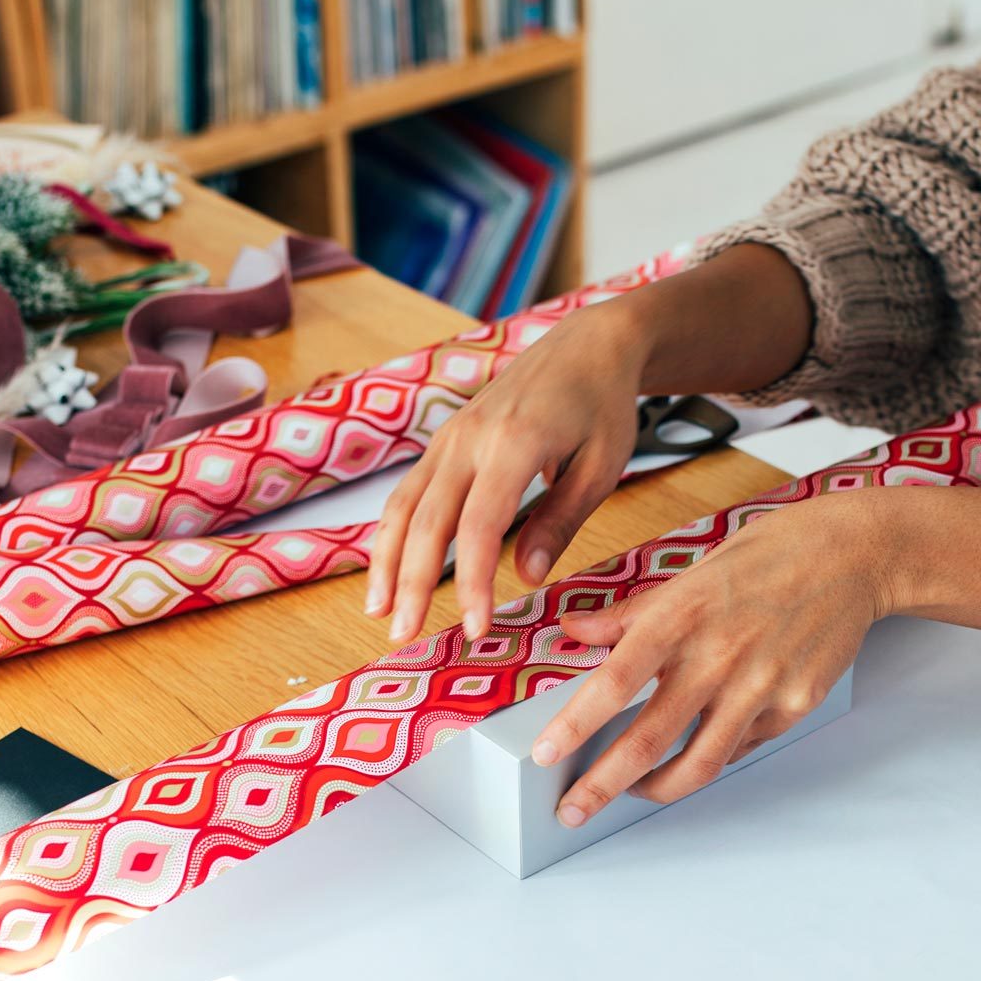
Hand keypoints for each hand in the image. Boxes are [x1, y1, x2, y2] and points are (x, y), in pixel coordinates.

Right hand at [366, 307, 645, 643]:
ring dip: (386, 562)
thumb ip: (560, 522)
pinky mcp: (444, 441)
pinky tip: (387, 570)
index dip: (472, 582)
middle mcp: (470, 439)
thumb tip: (525, 578)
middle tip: (404, 636)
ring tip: (379, 612)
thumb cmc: (602, 406)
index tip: (475, 629)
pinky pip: (407, 492)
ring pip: (403, 506)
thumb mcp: (600, 467)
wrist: (586, 344)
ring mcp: (450, 437)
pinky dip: (392, 534)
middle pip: (428, 522)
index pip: (480, 527)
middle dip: (412, 583)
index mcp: (515, 443)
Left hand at [530, 492, 891, 826]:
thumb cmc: (765, 559)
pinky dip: (712, 756)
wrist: (850, 556)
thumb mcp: (689, 576)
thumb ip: (629, 615)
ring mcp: (762, 685)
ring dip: (656, 789)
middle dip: (603, 785)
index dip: (577, 724)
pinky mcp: (795, 705)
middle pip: (649, 740)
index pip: (616, 682)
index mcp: (682, 616)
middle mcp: (719, 655)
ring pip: (700, 763)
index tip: (547, 755)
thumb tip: (571, 631)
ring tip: (632, 794)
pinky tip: (697, 751)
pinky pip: (742, 747)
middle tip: (572, 810)